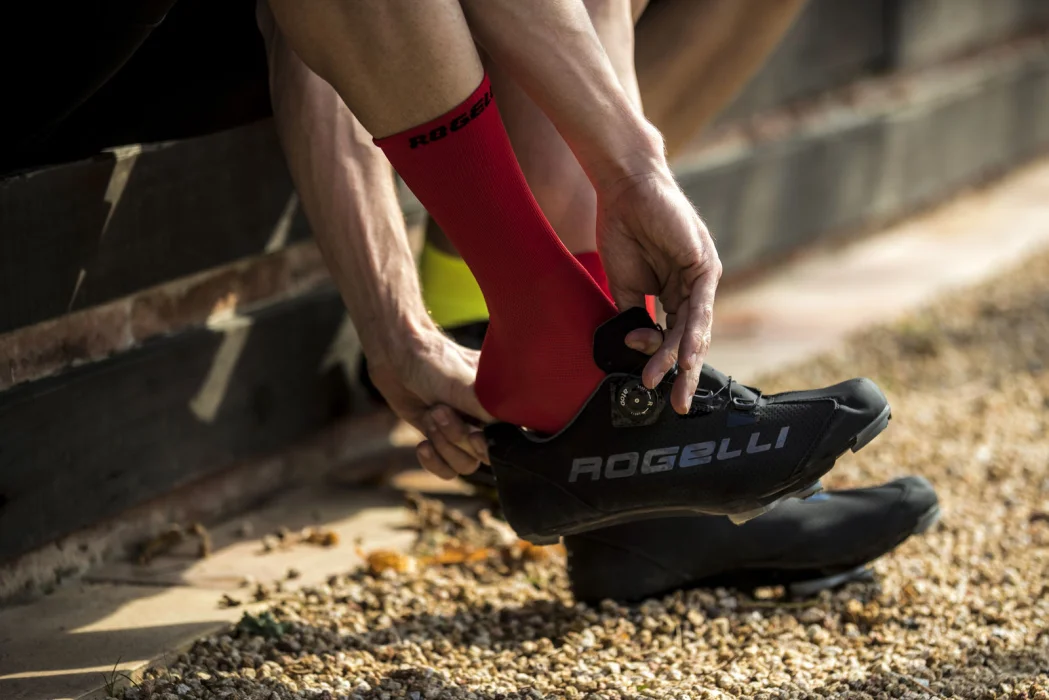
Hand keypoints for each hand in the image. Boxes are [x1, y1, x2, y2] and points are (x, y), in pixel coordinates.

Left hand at [365, 325, 492, 478]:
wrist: (397, 358)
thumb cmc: (433, 362)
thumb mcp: (462, 384)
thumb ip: (487, 408)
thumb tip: (504, 428)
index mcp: (501, 403)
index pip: (514, 438)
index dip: (493, 443)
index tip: (475, 433)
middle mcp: (487, 421)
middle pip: (484, 456)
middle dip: (457, 437)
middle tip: (440, 410)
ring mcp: (465, 432)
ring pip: (465, 465)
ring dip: (443, 444)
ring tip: (430, 415)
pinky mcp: (443, 441)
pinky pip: (447, 471)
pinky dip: (433, 462)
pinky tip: (423, 445)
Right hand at [597, 167, 722, 414]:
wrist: (625, 190)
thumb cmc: (623, 229)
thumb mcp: (624, 285)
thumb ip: (633, 316)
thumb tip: (636, 348)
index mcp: (673, 294)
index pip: (673, 338)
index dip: (663, 363)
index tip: (647, 385)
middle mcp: (692, 289)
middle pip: (690, 340)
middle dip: (683, 374)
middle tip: (678, 405)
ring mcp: (701, 278)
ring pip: (695, 329)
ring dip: (683, 360)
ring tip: (672, 384)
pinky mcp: (704, 266)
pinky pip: (699, 307)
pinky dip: (692, 332)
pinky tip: (685, 355)